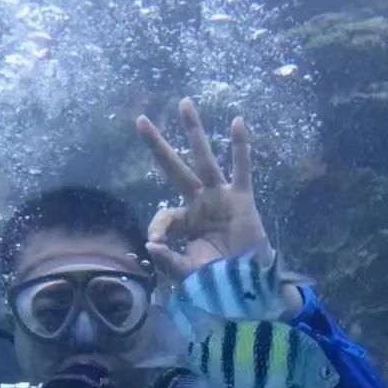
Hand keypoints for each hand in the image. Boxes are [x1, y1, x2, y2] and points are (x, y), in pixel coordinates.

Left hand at [136, 97, 271, 282]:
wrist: (247, 283)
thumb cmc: (218, 277)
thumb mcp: (187, 270)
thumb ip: (168, 260)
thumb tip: (150, 246)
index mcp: (186, 222)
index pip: (164, 216)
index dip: (158, 228)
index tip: (157, 245)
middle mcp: (200, 203)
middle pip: (175, 168)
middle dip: (158, 146)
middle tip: (140, 121)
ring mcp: (220, 197)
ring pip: (204, 159)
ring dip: (194, 132)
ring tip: (184, 105)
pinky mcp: (241, 198)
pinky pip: (241, 169)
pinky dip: (240, 147)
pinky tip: (237, 122)